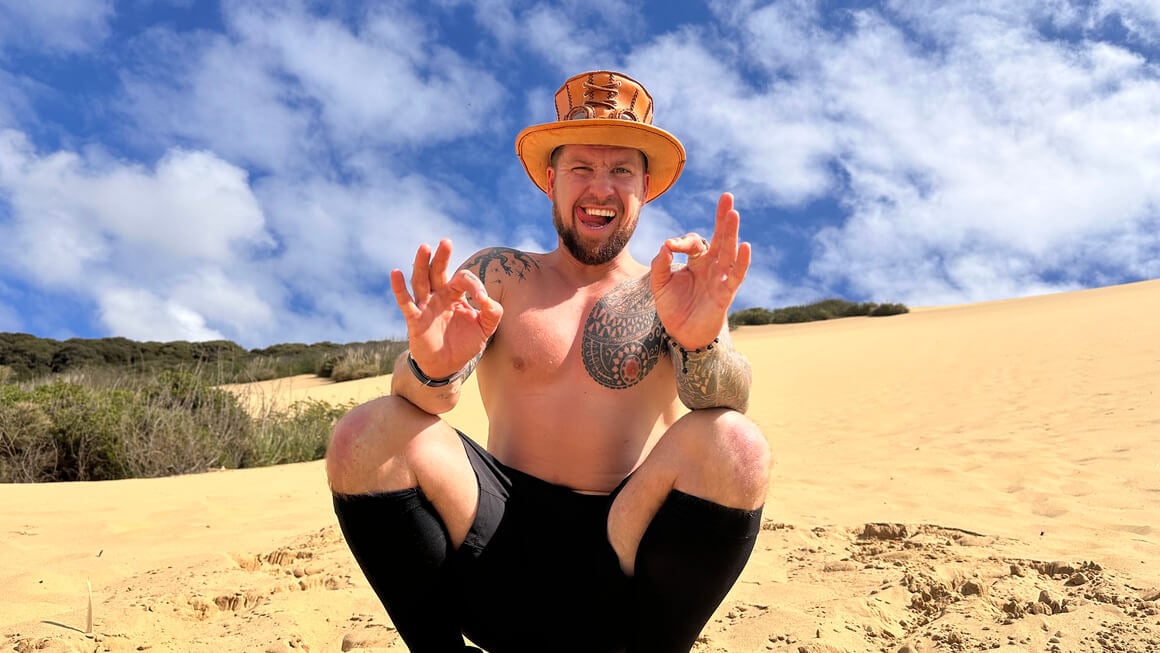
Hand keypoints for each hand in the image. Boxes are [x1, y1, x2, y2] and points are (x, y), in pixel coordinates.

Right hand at [390, 239, 502, 378]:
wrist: (447, 366)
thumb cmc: (465, 343)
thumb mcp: (485, 328)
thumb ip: (492, 313)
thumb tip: (488, 300)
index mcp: (456, 294)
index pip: (464, 280)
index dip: (475, 286)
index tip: (483, 300)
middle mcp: (439, 295)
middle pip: (438, 271)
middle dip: (442, 257)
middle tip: (446, 242)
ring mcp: (425, 305)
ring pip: (421, 280)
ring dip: (421, 264)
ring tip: (424, 247)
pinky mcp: (415, 319)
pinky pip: (405, 302)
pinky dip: (399, 288)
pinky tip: (395, 273)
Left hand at [649, 193, 750, 348]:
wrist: (682, 335)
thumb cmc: (673, 307)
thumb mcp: (659, 284)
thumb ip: (660, 265)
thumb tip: (665, 246)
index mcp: (696, 261)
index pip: (693, 242)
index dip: (681, 242)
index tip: (669, 247)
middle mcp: (711, 266)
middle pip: (720, 237)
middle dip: (722, 217)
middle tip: (727, 196)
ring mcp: (720, 278)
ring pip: (729, 251)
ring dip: (731, 233)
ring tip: (733, 214)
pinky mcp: (725, 293)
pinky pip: (736, 275)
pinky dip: (742, 262)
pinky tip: (745, 246)